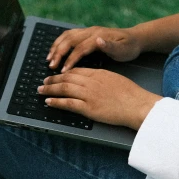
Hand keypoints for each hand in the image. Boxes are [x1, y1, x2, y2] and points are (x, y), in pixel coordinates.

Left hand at [38, 68, 160, 130]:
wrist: (137, 105)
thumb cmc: (131, 95)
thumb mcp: (115, 79)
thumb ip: (102, 78)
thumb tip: (94, 80)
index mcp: (98, 73)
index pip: (76, 71)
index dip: (64, 72)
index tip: (57, 75)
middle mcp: (91, 82)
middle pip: (67, 77)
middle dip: (53, 79)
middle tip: (44, 82)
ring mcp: (88, 94)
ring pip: (64, 88)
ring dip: (50, 89)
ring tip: (41, 90)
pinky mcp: (88, 108)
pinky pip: (68, 103)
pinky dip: (56, 102)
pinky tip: (48, 101)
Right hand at [47, 26, 141, 71]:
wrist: (135, 38)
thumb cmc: (129, 47)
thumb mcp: (123, 49)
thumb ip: (110, 46)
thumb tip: (98, 41)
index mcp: (98, 36)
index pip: (80, 48)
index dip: (70, 59)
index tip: (63, 71)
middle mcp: (91, 31)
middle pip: (69, 40)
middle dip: (58, 52)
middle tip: (51, 66)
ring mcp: (88, 31)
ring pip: (67, 36)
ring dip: (56, 46)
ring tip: (49, 59)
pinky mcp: (87, 33)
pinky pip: (69, 35)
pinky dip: (60, 42)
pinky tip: (55, 50)